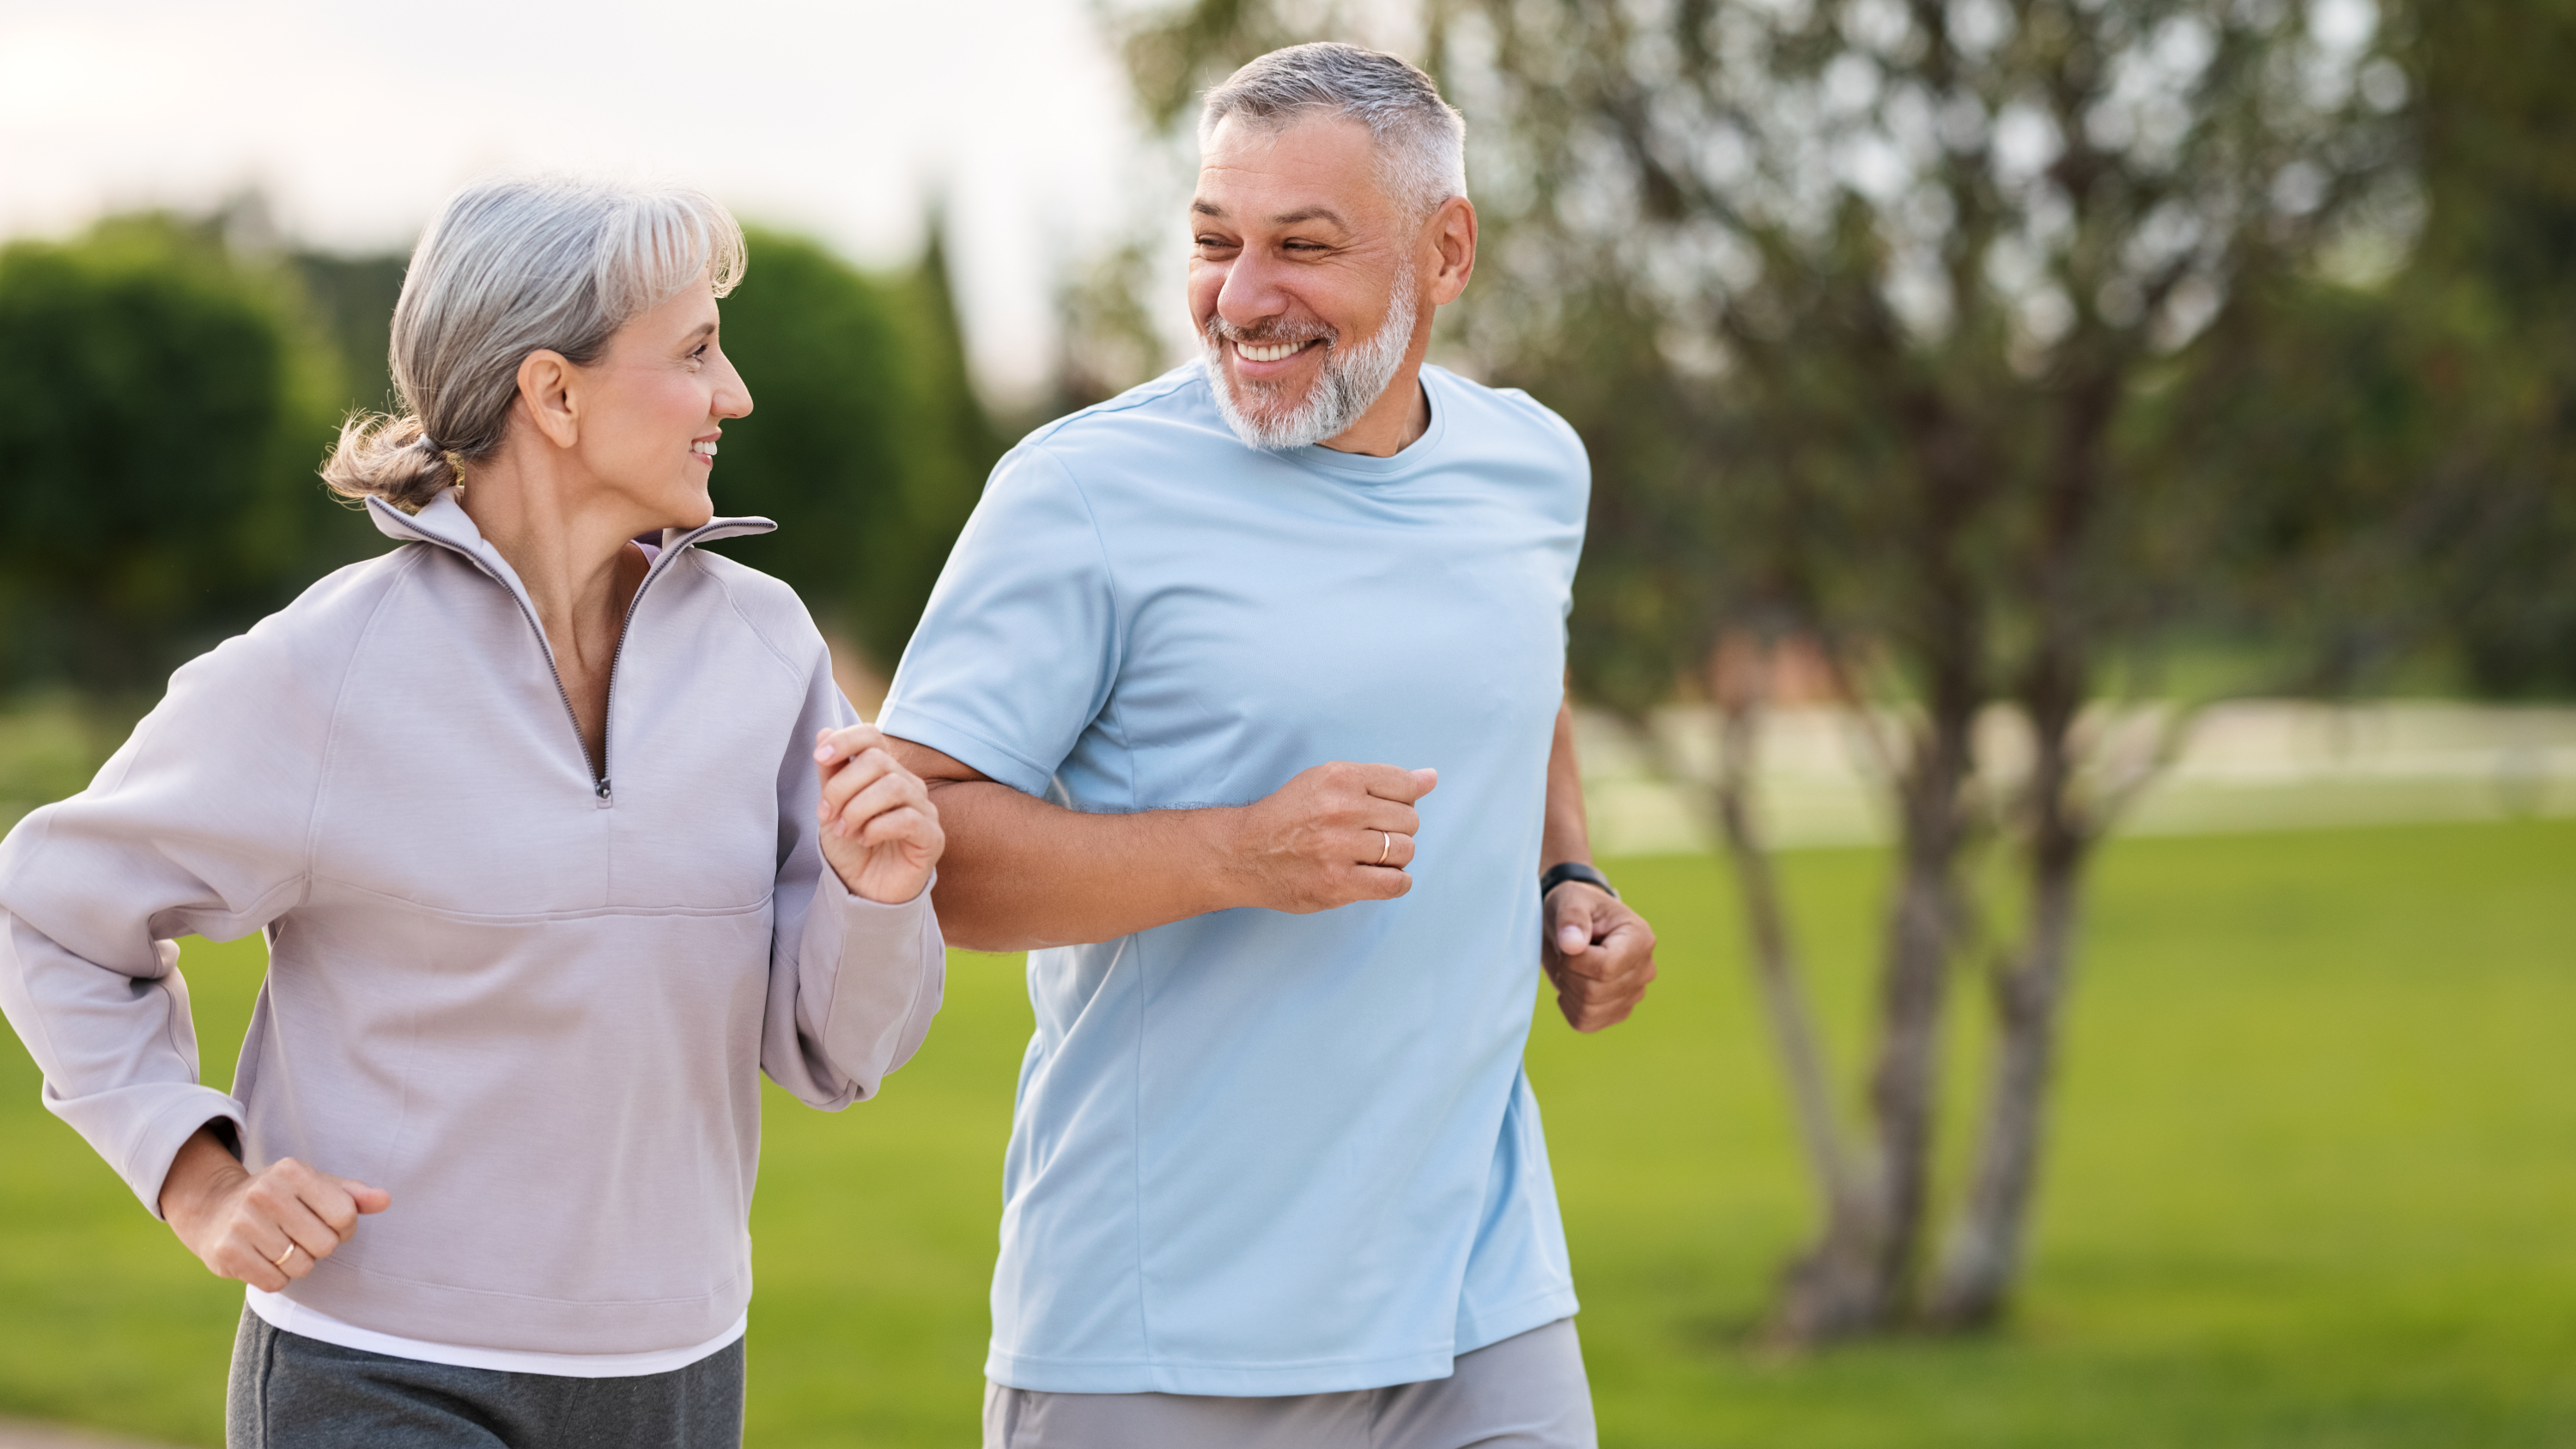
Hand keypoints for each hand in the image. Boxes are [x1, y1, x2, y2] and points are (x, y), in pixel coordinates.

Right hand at [159, 1126, 388, 1290]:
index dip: (344, 1227)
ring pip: (301, 1266)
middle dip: (320, 1246)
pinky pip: (274, 1282)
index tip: (328, 1223)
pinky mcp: (226, 1252)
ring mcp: (242, 1223)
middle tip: (299, 1236)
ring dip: (297, 1264)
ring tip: (280, 1246)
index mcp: (292, 1171)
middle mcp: (265, 1193)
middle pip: (325, 1244)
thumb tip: (385, 1200)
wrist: (213, 1208)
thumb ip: (353, 1194)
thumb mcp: (315, 1186)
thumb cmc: (279, 1198)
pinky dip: (276, 1278)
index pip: (345, 1215)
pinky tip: (263, 1259)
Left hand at [815, 723, 944, 903]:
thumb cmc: (852, 849)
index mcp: (883, 772)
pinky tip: (865, 840)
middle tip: (827, 815)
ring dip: (858, 809)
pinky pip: (907, 818)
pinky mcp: (932, 837)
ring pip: (893, 787)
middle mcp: (908, 784)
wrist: (864, 892)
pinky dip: (877, 828)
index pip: (872, 736)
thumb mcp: (831, 808)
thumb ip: (830, 773)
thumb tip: (824, 731)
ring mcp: (924, 809)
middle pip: (878, 761)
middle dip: (842, 787)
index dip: (846, 739)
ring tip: (844, 831)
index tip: (820, 757)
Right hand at [1228, 762, 1437, 912]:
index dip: (1403, 800)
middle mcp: (1342, 808)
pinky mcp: (1338, 882)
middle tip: (1371, 835)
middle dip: (1398, 829)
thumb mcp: (1327, 781)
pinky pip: (1395, 883)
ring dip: (1395, 857)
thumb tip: (1430, 778)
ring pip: (1406, 851)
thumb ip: (1379, 780)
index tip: (1384, 810)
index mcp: (1340, 777)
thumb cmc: (1288, 816)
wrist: (1244, 853)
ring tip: (1371, 856)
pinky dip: (1396, 881)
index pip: (1406, 785)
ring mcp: (1340, 847)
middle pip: (1409, 820)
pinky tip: (1379, 876)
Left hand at [1543, 881, 1656, 1030]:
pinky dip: (1570, 1007)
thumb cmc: (1578, 906)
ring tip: (1570, 968)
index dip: (1575, 960)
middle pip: (1595, 992)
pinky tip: (1572, 985)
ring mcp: (1634, 994)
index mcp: (1641, 939)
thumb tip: (1572, 944)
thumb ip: (1572, 918)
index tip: (1569, 942)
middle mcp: (1645, 969)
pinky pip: (1586, 1023)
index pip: (1605, 968)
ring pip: (1589, 1011)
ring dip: (1567, 990)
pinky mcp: (1619, 1011)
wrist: (1577, 925)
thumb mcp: (1572, 900)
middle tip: (1567, 954)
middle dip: (1567, 974)